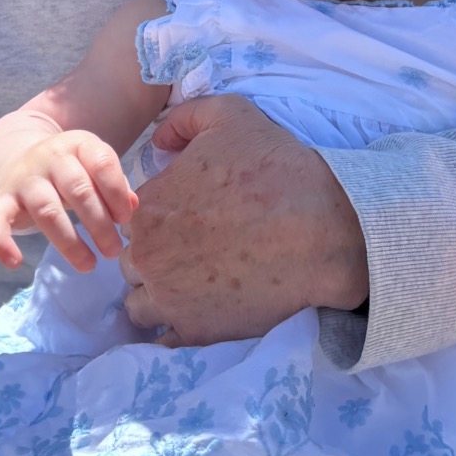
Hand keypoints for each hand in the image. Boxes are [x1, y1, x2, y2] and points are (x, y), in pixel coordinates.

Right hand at [0, 129, 136, 272]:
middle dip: (99, 224)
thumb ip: (114, 184)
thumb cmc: (68, 171)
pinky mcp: (2, 198)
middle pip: (78, 190)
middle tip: (113, 251)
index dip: (116, 193)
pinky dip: (1, 241)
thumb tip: (133, 206)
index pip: (102, 163)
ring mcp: (24, 178)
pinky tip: (14, 263)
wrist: (16, 158)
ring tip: (89, 265)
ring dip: (69, 242)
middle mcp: (50, 157)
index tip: (125, 220)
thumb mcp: (92, 168)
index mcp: (78, 144)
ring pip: (47, 210)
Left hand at [120, 95, 368, 344]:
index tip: (191, 221)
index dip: (162, 220)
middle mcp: (148, 257)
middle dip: (158, 258)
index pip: (134, 220)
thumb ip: (183, 119)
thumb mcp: (230, 115)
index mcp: (148, 208)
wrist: (321, 230)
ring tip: (195, 287)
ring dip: (159, 295)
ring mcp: (169, 299)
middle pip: (134, 262)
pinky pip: (163, 340)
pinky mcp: (195, 332)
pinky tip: (199, 313)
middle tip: (196, 253)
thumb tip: (157, 141)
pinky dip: (174, 330)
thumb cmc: (276, 168)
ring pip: (140, 303)